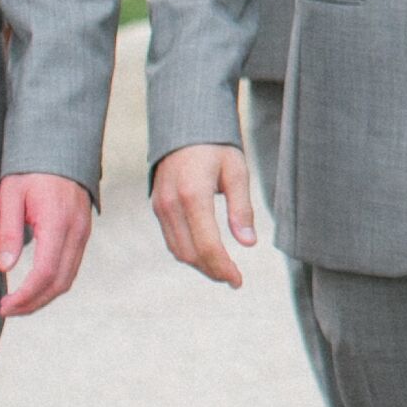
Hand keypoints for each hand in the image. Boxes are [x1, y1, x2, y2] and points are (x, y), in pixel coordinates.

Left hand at [0, 173, 94, 316]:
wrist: (60, 148)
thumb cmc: (31, 171)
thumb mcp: (11, 196)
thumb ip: (9, 232)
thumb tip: (6, 268)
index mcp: (58, 221)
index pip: (46, 272)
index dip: (26, 295)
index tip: (4, 306)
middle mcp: (77, 230)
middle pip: (60, 282)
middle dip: (34, 303)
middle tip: (7, 310)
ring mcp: (84, 232)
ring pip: (69, 277)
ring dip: (44, 296)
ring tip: (19, 303)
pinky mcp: (83, 232)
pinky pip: (72, 266)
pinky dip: (54, 283)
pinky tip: (35, 285)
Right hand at [150, 143, 258, 288]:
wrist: (185, 126)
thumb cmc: (217, 146)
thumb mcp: (237, 171)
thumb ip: (241, 208)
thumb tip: (249, 243)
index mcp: (193, 194)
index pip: (207, 244)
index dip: (223, 267)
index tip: (238, 281)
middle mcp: (171, 204)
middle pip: (189, 253)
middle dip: (212, 270)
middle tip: (234, 279)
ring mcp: (160, 206)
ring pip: (177, 250)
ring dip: (200, 265)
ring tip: (223, 270)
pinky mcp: (157, 207)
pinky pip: (171, 239)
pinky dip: (188, 252)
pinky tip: (206, 254)